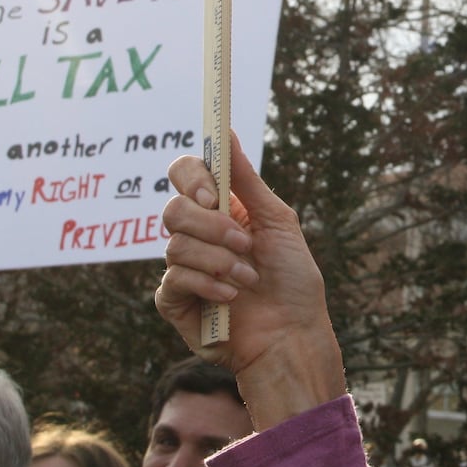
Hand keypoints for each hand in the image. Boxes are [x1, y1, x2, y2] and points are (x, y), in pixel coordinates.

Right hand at [157, 131, 345, 429]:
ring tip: (248, 278)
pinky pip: (174, 279)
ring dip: (219, 261)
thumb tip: (226, 132)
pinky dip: (208, 285)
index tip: (213, 194)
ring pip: (175, 245)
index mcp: (221, 210)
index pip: (185, 175)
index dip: (192, 178)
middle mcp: (198, 235)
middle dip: (212, 227)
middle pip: (174, 209)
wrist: (293, 335)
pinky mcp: (175, 301)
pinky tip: (231, 298)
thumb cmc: (293, 280)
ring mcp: (184, 268)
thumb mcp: (277, 221)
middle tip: (245, 244)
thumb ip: (247, 179)